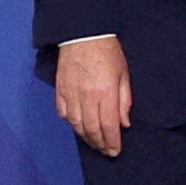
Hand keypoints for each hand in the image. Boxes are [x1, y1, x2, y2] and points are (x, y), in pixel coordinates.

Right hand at [54, 36, 132, 158]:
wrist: (84, 33)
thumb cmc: (108, 51)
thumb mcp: (124, 74)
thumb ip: (124, 101)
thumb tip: (124, 123)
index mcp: (105, 93)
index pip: (109, 126)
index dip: (112, 142)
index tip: (115, 151)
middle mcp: (87, 97)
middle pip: (91, 130)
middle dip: (99, 144)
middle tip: (105, 151)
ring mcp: (71, 94)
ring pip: (76, 125)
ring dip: (85, 137)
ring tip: (93, 142)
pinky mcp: (60, 90)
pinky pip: (64, 113)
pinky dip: (71, 123)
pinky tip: (78, 126)